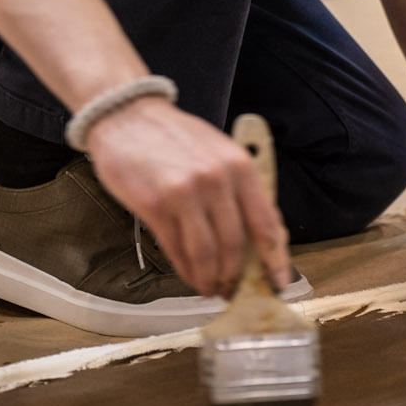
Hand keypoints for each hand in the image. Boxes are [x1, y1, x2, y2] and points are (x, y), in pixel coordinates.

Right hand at [82, 96, 292, 298]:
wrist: (127, 115)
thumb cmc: (175, 137)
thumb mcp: (219, 152)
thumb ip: (239, 190)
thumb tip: (255, 240)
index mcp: (240, 166)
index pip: (267, 224)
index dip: (275, 261)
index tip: (279, 285)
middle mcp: (217, 179)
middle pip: (235, 246)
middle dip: (235, 276)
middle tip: (232, 290)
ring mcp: (185, 193)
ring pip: (207, 254)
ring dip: (210, 279)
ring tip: (210, 288)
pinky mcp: (156, 205)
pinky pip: (178, 250)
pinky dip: (187, 271)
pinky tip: (190, 277)